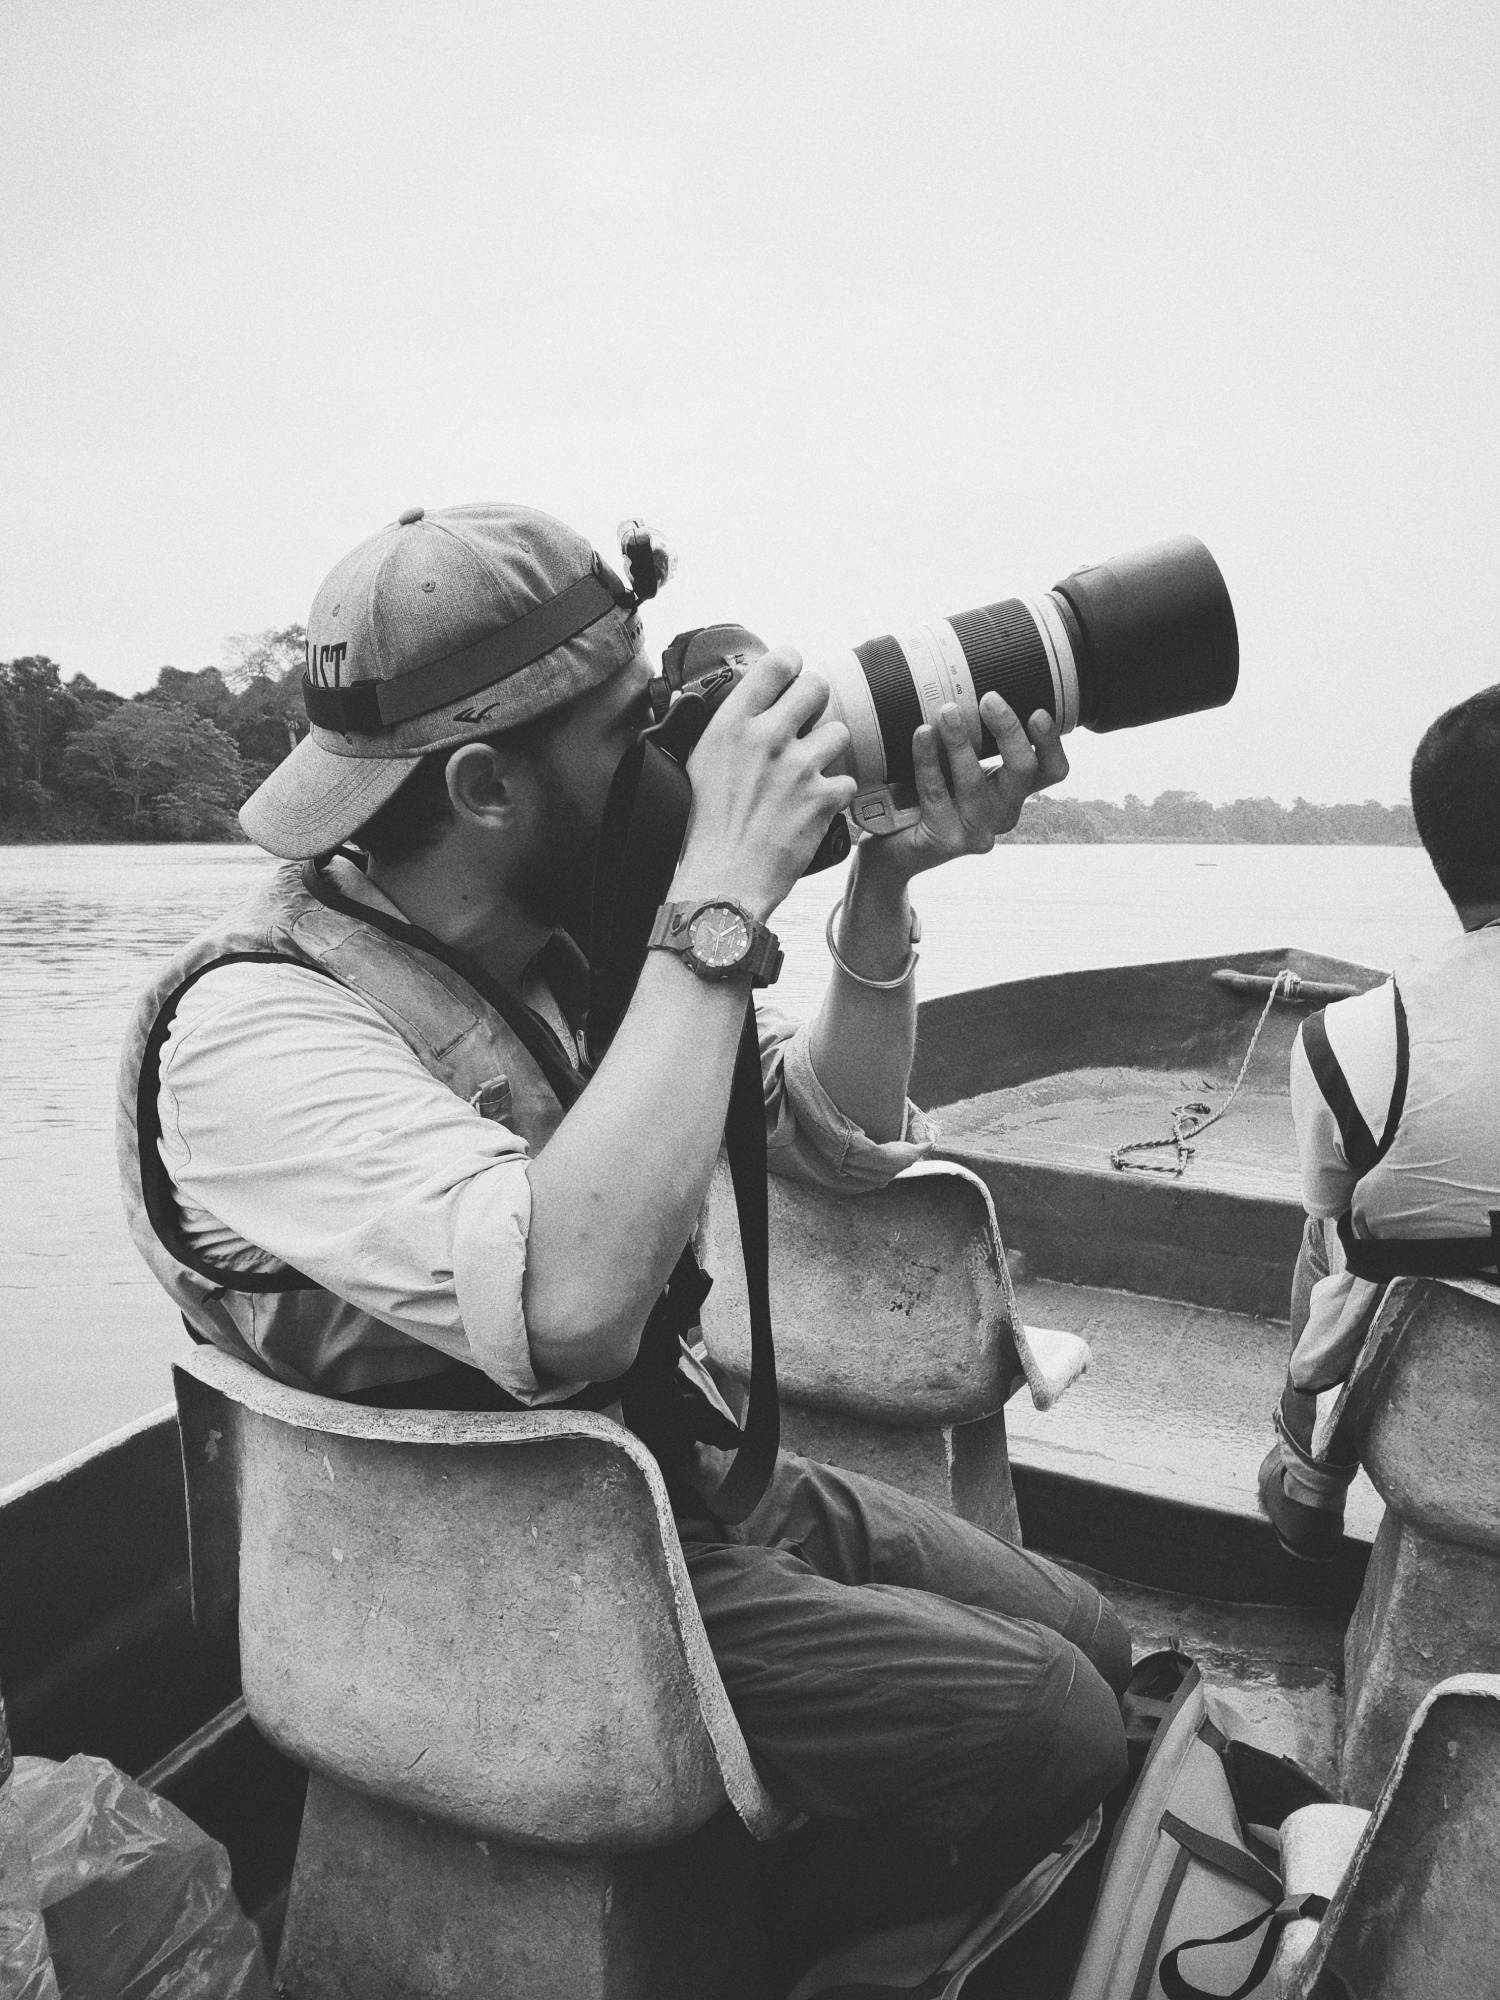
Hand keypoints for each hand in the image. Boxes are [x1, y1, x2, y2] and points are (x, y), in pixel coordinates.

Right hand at [675, 647, 856, 918]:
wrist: (723, 881)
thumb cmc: (704, 829)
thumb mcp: (696, 765)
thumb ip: (721, 730)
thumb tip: (724, 705)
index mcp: (732, 725)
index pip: (778, 663)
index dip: (791, 665)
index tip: (792, 676)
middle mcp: (768, 738)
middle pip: (817, 686)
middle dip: (815, 703)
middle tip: (807, 722)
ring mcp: (799, 767)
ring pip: (839, 732)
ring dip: (829, 751)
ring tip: (809, 772)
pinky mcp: (823, 799)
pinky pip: (847, 781)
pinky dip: (835, 795)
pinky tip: (814, 807)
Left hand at [878, 693, 1068, 880]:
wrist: (893, 851)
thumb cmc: (922, 799)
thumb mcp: (953, 765)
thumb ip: (968, 739)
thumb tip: (962, 682)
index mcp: (1012, 791)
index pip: (1051, 770)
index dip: (1052, 743)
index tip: (1039, 711)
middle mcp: (1003, 813)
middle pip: (1023, 770)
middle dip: (1008, 730)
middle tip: (989, 699)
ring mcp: (977, 831)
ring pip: (976, 781)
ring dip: (961, 741)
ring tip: (946, 711)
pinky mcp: (947, 841)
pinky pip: (937, 792)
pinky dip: (928, 759)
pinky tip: (922, 734)